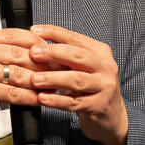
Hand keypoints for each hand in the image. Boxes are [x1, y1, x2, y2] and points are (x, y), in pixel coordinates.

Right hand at [0, 28, 49, 134]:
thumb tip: (20, 52)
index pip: (11, 34)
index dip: (34, 40)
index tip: (47, 47)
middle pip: (18, 52)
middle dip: (41, 61)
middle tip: (56, 68)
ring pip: (18, 72)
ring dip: (38, 80)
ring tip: (52, 85)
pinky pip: (13, 93)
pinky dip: (29, 97)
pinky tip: (38, 100)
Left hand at [28, 23, 128, 144]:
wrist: (111, 114)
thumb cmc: (90, 86)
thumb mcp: (81, 67)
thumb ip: (63, 55)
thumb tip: (36, 40)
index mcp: (100, 52)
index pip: (75, 38)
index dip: (55, 33)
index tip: (35, 30)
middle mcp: (106, 68)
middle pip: (78, 57)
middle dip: (54, 53)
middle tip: (34, 53)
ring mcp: (104, 87)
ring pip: (76, 80)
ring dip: (53, 79)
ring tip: (35, 79)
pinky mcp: (98, 106)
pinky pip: (74, 102)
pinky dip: (57, 100)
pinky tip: (42, 98)